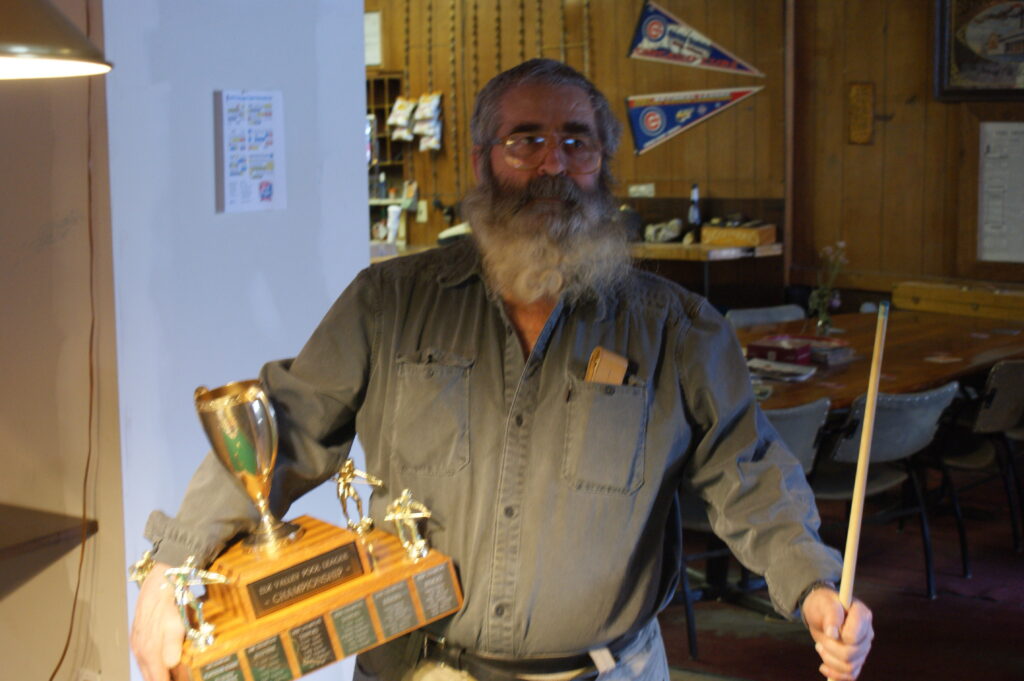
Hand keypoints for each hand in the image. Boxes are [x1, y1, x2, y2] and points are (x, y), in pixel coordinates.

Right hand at [130, 562, 184, 680]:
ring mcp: (137, 644)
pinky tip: (162, 663)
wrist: (159, 583)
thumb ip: (172, 648)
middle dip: (162, 680)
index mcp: (149, 652)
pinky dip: (152, 665)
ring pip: (146, 668)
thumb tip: (170, 666)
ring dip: (157, 674)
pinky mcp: (137, 637)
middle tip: (179, 679)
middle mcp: (140, 651)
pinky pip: (144, 658)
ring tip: (171, 676)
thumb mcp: (176, 625)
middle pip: (150, 677)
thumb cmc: (170, 604)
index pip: (157, 680)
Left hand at [802, 587, 872, 680]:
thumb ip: (831, 614)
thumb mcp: (824, 603)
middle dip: (830, 649)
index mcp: (862, 615)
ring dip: (829, 660)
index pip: (854, 637)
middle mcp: (867, 633)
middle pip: (851, 653)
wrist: (820, 613)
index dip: (840, 638)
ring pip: (850, 666)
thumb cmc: (823, 605)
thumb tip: (832, 634)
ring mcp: (864, 648)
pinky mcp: (857, 659)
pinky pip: (851, 675)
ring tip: (820, 647)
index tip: (828, 631)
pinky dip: (835, 674)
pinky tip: (824, 666)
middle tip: (820, 641)